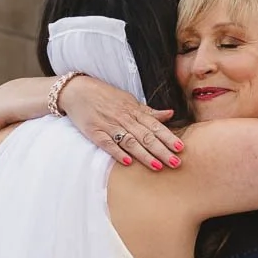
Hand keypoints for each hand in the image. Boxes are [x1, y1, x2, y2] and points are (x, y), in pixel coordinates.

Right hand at [61, 76, 184, 168]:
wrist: (77, 90)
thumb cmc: (106, 96)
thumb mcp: (129, 100)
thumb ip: (149, 111)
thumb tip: (170, 114)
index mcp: (134, 110)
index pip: (155, 126)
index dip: (168, 137)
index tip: (181, 148)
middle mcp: (124, 118)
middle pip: (146, 136)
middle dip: (162, 150)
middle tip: (175, 162)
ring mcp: (109, 125)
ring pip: (130, 141)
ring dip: (144, 155)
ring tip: (157, 166)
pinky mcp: (94, 132)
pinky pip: (107, 144)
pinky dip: (117, 152)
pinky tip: (128, 162)